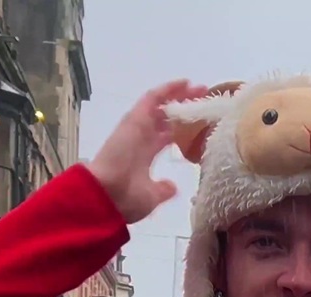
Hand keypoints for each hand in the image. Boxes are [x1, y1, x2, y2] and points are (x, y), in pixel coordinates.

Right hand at [88, 80, 208, 224]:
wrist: (106, 196)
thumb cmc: (124, 200)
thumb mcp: (151, 197)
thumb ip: (162, 189)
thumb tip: (172, 187)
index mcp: (144, 155)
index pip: (166, 135)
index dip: (182, 127)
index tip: (199, 122)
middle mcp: (141, 138)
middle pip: (166, 116)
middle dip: (184, 106)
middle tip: (204, 97)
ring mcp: (137, 127)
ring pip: (161, 104)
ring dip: (179, 94)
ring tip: (199, 87)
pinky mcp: (134, 119)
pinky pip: (152, 98)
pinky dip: (168, 89)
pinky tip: (184, 83)